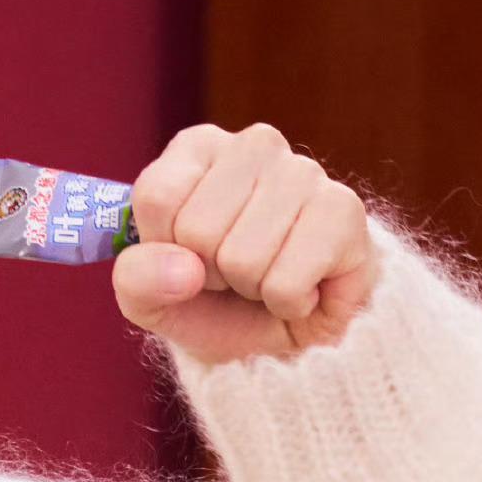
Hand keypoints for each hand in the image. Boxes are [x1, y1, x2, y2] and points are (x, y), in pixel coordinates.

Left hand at [113, 121, 379, 365]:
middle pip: (197, 229)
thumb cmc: (212, 302)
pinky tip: (302, 288)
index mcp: (198, 147)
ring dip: (250, 288)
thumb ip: (137, 279)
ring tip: (266, 277)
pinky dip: (287, 304)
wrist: (281, 336)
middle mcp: (255, 146)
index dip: (164, 248)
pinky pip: (286, 282)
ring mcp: (306, 172)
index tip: (186, 255)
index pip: (157, 197)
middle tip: (232, 272)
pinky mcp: (345, 211)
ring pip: (242, 258)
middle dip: (209, 272)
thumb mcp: (149, 297)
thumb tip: (183, 269)